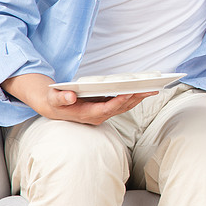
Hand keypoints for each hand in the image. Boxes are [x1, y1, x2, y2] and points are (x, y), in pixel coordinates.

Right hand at [2, 73, 153, 125]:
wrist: (55, 107)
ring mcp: (103, 113)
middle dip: (135, 99)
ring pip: (124, 107)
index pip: (105, 109)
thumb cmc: (55, 101)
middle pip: (119, 108)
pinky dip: (134, 97)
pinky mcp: (106, 109)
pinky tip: (143, 91)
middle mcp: (97, 116)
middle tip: (149, 90)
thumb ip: (61, 98)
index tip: (128, 93)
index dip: (117, 102)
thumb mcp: (54, 98)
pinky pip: (123, 104)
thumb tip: (70, 97)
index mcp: (86, 114)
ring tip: (152, 89)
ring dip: (138, 99)